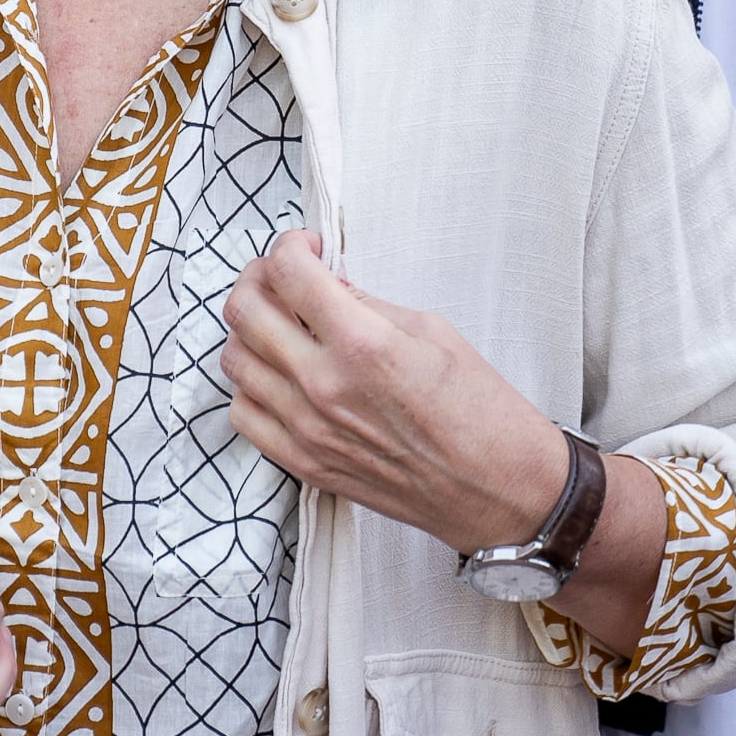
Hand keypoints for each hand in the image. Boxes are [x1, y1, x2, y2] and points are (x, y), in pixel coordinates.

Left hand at [221, 232, 563, 551]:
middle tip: (284, 275)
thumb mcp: (433, 333)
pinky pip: (244, 413)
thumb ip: (367, 304)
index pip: (288, 272)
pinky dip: (251, 383)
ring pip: (234, 360)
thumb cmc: (481, 411)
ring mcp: (307, 430)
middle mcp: (324, 386)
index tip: (307, 247)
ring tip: (281, 322)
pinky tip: (279, 373)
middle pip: (245, 311)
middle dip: (259, 277)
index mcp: (363, 344)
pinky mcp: (304, 465)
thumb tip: (325, 284)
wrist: (500, 490)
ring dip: (250, 329)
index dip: (291, 245)